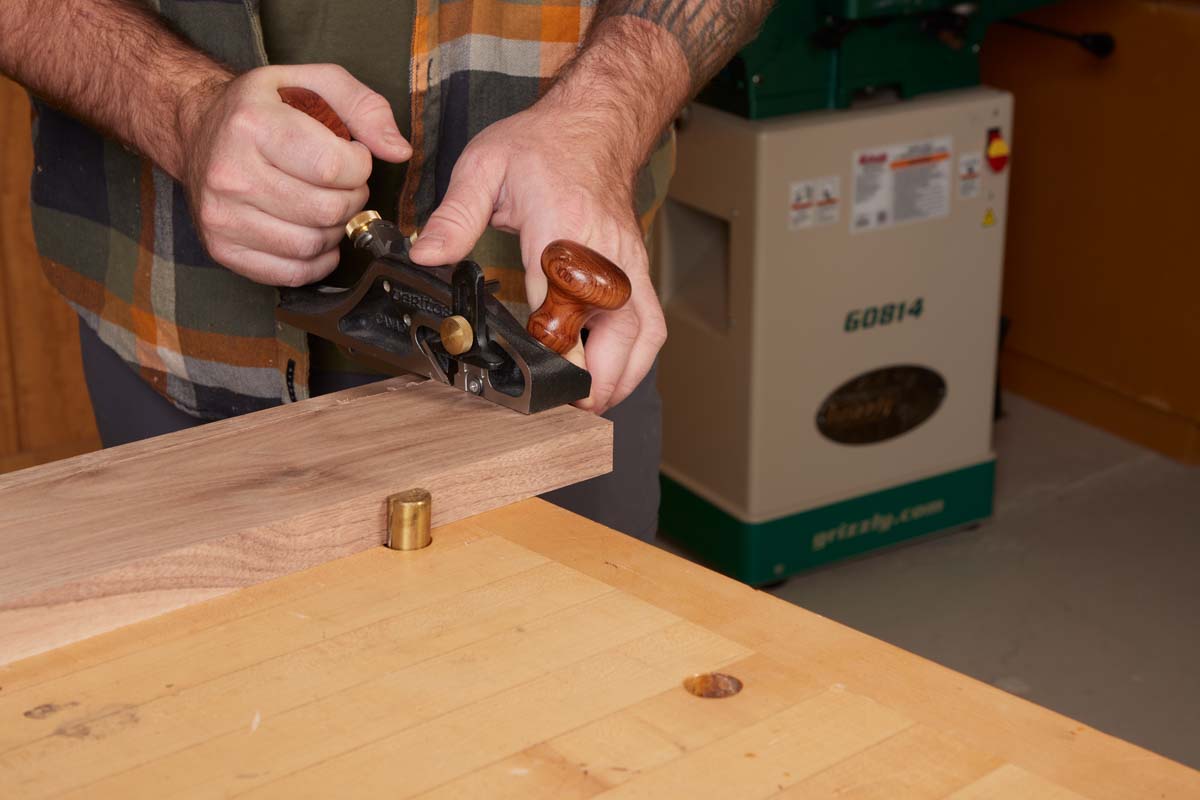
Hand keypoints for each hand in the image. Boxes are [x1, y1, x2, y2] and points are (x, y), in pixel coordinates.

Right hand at [178, 64, 410, 285]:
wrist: (198, 129)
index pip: (333, 168)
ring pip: (312, 245)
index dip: (359, 167)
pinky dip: (316, 260)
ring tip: (326, 204)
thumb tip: (399, 152)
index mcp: (253, 125)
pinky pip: (291, 272)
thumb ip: (366, 109)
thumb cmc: (267, 107)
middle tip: (343, 185)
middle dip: (351, 199)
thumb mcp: (316, 85)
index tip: (352, 156)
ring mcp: (222, 216)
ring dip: (335, 230)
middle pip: (326, 211)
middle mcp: (230, 173)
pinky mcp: (223, 249)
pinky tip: (315, 232)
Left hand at [407, 101, 665, 413]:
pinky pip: (649, 325)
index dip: (549, 344)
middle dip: (598, 377)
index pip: (561, 301)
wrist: (595, 123)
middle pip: (619, 330)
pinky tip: (607, 375)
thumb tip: (426, 255)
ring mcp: (629, 264)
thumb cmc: (542, 145)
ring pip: (645, 334)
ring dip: (623, 375)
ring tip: (588, 401)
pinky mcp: (637, 272)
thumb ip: (455, 215)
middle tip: (565, 404)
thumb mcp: (484, 164)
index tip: (532, 372)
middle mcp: (607, 253)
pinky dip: (634, 358)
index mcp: (565, 227)